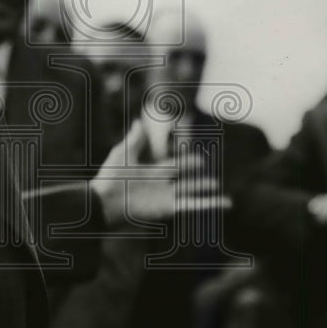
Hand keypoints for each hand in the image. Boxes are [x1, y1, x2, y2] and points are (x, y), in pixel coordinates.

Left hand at [90, 118, 226, 227]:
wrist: (105, 202)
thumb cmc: (110, 177)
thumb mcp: (123, 153)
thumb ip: (134, 138)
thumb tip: (137, 120)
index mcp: (151, 171)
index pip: (172, 163)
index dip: (184, 158)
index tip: (197, 153)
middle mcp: (160, 184)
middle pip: (183, 177)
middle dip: (195, 172)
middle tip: (205, 164)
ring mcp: (166, 197)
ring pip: (190, 192)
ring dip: (204, 191)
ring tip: (219, 188)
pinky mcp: (169, 208)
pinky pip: (192, 206)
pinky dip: (207, 205)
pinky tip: (222, 204)